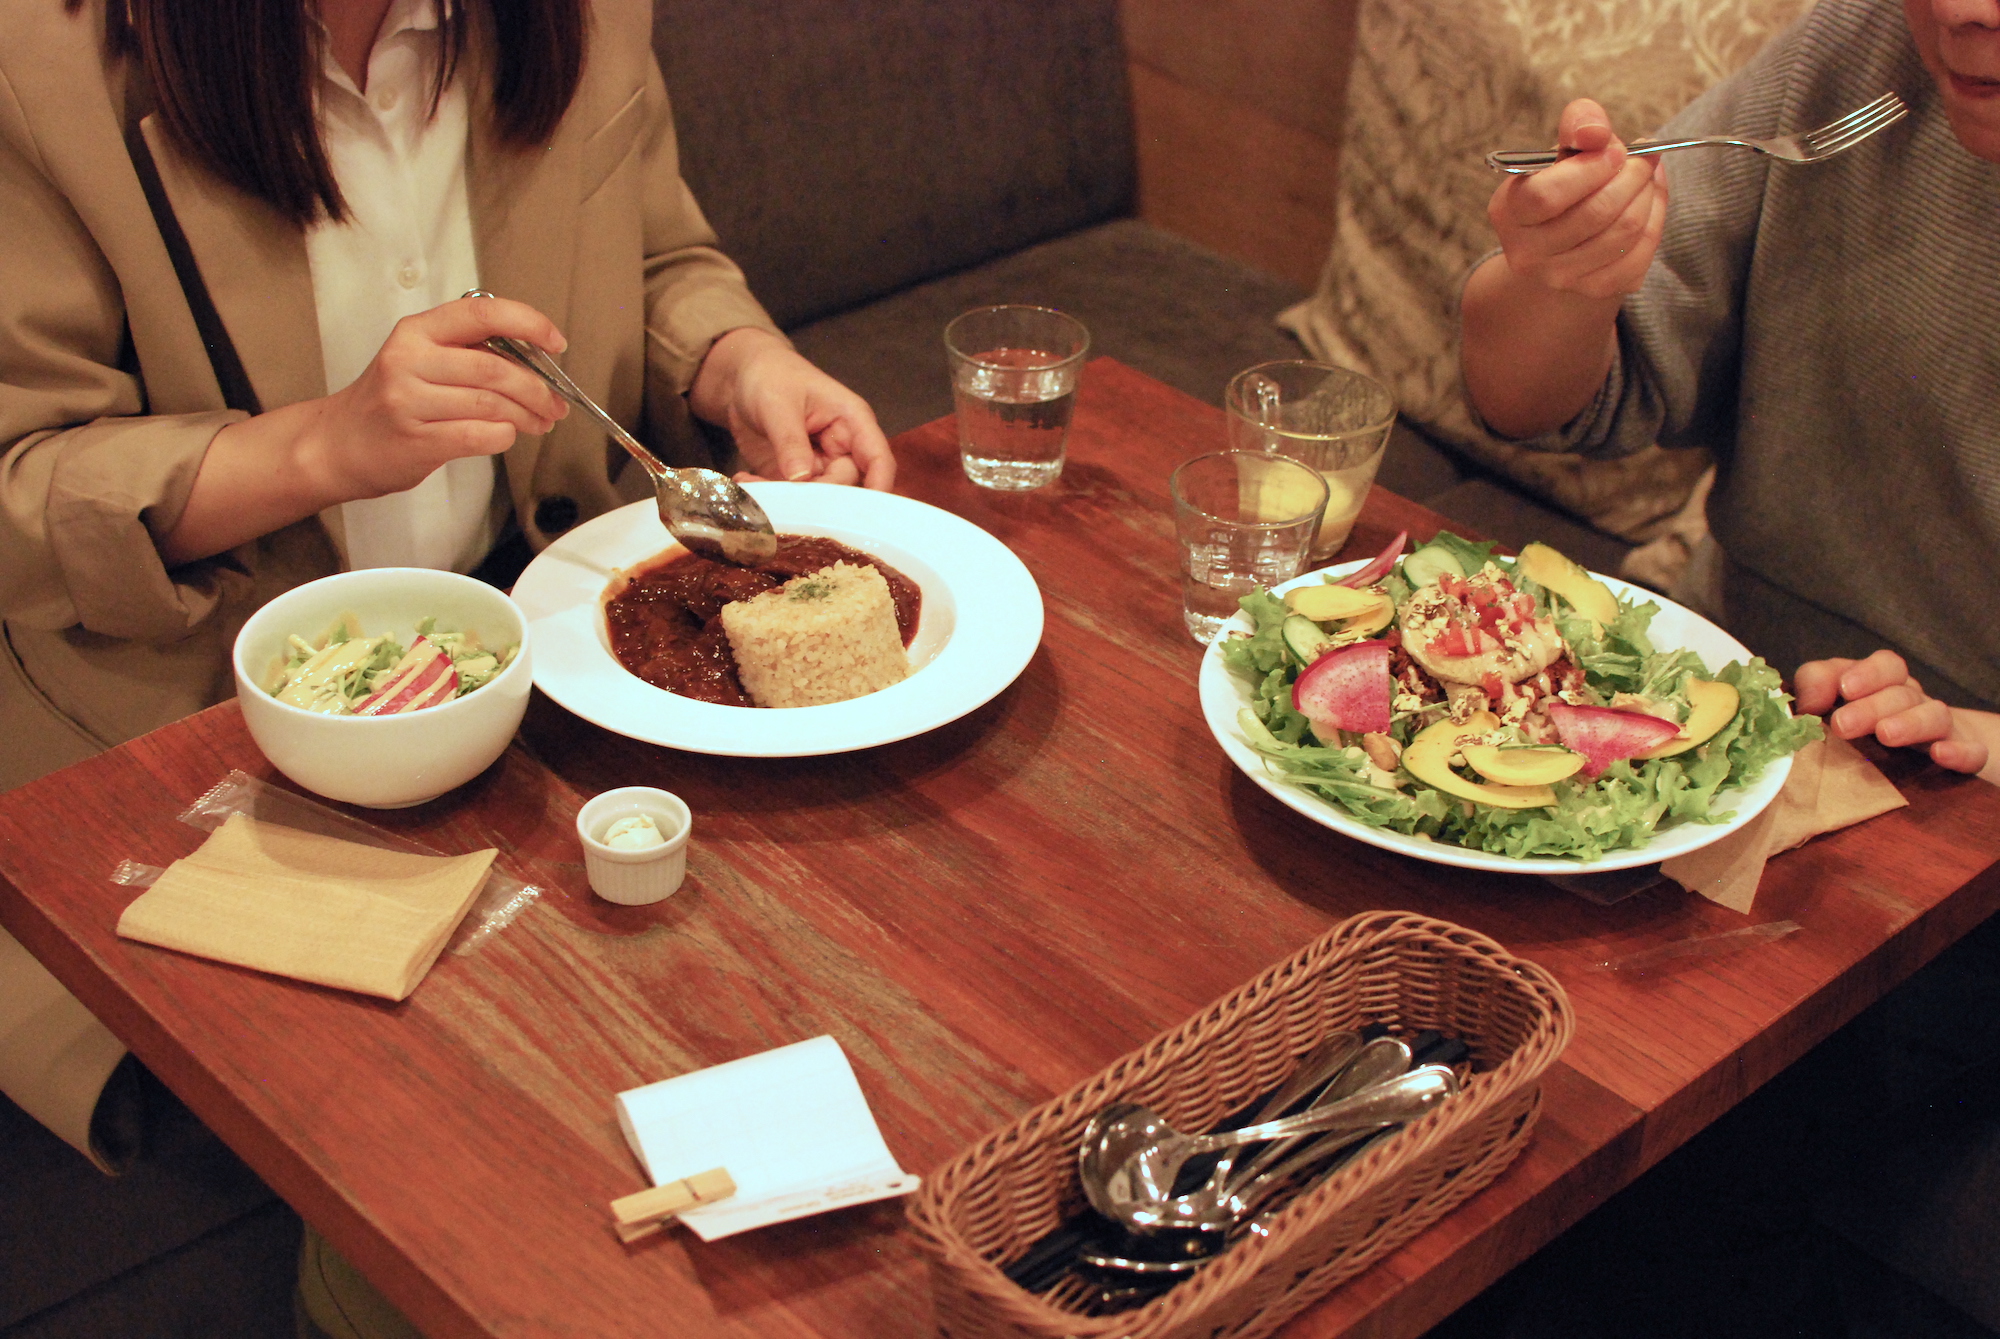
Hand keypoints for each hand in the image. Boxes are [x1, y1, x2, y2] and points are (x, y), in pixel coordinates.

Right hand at [160, 295, 570, 565]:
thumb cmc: (389, 403)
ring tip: (540, 423)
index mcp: (417, 332)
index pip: (482, 313)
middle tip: (556, 404)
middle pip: (495, 367)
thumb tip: (536, 362)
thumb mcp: (420, 360)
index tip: (556, 341)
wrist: (337, 445)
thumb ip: (469, 354)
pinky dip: (503, 437)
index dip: (528, 323)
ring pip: (491, 404)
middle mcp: (410, 360)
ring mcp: (409, 401)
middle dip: (538, 389)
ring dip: (527, 416)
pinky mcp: (416, 439)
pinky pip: (479, 436)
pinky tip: (505, 436)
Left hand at [688, 328, 895, 489]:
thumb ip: (791, 440)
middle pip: (846, 486)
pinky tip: (745, 481)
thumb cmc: (771, 376)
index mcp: (852, 422)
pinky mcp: (795, 476)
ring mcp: (818, 465)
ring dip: (787, 498)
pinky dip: (768, 494)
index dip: (879, 487)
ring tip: (751, 483)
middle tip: (783, 496)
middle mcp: (842, 448)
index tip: (864, 512)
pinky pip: (790, 496)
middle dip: (817, 496)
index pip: (878, 459)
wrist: (742, 378)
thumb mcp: (778, 403)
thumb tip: (801, 478)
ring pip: (816, 496)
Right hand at [1487, 98, 1669, 300]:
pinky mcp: (1595, 290)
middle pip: (1596, 213)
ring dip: (1648, 195)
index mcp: (1508, 212)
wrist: (1562, 243)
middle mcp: (1527, 253)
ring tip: (1646, 178)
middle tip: (1642, 160)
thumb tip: (1596, 133)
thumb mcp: (1562, 148)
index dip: (1591, 169)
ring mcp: (1561, 277)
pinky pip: (1641, 254)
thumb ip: (1578, 124)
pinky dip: (1655, 220)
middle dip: (1632, 176)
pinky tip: (1649, 202)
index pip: (1546, 195)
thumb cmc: (1564, 184)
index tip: (1615, 150)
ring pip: (1625, 232)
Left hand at [1796, 650, 1994, 777]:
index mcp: (1888, 685)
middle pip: (1901, 693)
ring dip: (1910, 722)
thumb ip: (1818, 691)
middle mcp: (1915, 700)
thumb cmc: (1874, 723)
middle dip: (1872, 706)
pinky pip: (1971, 750)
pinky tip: (1941, 754)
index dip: (1865, 673)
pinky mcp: (1964, 752)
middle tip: (1843, 725)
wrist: (1940, 748)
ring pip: (1934, 715)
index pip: (1885, 665)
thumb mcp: (1842, 704)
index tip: (1842, 689)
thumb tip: (1802, 707)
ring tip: (1886, 735)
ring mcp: (1942, 727)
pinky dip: (1960, 750)